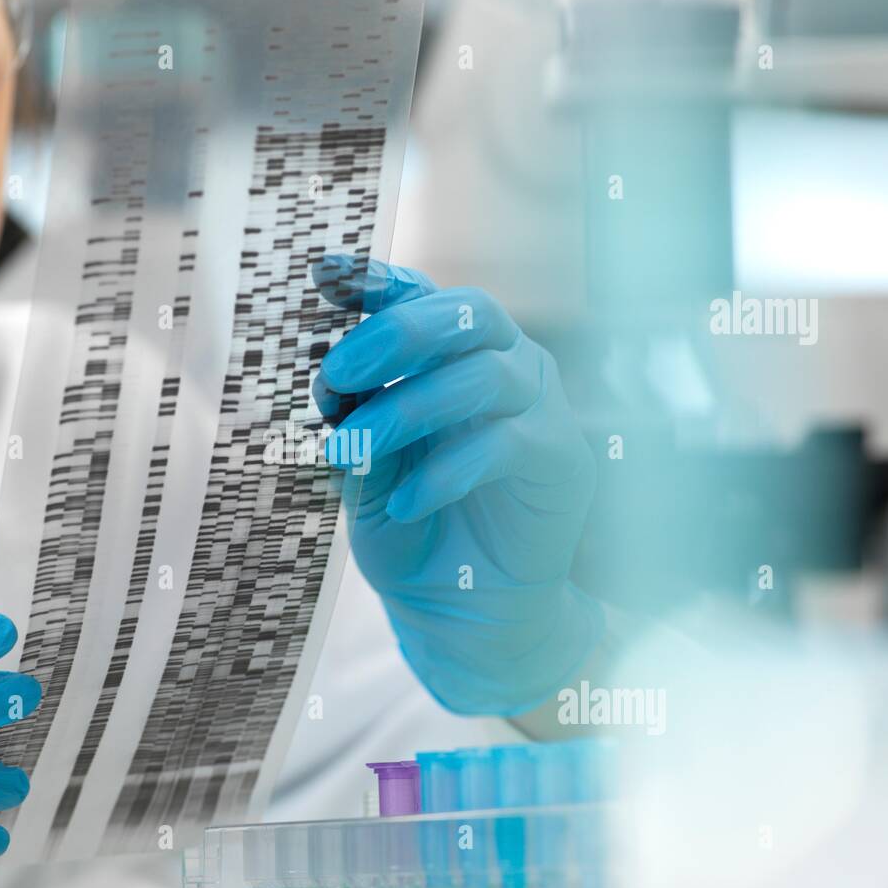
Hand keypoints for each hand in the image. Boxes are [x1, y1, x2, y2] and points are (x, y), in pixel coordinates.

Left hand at [313, 255, 602, 714]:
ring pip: (482, 376)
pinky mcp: (562, 459)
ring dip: (403, 411)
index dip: (378, 281)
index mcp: (455, 357)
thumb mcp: (365, 473)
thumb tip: (331, 381)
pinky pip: (504, 444)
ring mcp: (541, 408)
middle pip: (467, 313)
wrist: (465, 611)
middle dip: (394, 335)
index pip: (423, 298)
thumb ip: (355, 423)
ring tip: (347, 454)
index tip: (324, 276)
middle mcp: (506, 366)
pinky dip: (443, 471)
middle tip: (335, 374)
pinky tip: (401, 504)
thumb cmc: (414, 529)